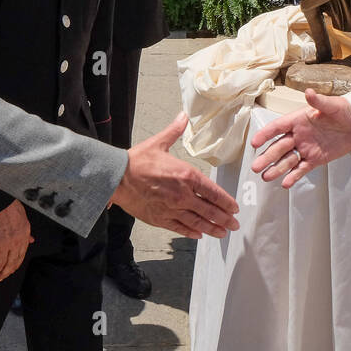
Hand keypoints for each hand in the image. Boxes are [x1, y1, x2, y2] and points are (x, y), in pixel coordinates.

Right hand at [0, 199, 33, 281]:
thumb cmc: (8, 205)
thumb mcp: (23, 216)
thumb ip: (26, 231)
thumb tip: (31, 241)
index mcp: (24, 235)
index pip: (21, 256)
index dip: (14, 266)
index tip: (9, 270)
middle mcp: (15, 242)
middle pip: (10, 264)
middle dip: (4, 273)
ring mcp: (2, 244)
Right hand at [110, 112, 239, 238]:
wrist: (116, 178)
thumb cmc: (137, 161)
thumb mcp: (159, 143)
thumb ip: (175, 131)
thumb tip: (183, 116)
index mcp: (186, 175)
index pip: (213, 192)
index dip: (226, 201)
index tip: (234, 207)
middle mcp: (182, 195)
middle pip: (209, 210)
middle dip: (224, 218)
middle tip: (234, 224)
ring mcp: (172, 209)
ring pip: (197, 222)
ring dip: (213, 228)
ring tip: (222, 233)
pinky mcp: (160, 219)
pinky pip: (180, 228)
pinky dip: (191, 232)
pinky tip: (199, 235)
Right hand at [250, 89, 350, 187]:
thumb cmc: (343, 111)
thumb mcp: (332, 105)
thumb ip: (319, 101)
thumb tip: (309, 92)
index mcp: (298, 120)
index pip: (277, 127)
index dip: (265, 134)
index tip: (255, 142)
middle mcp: (298, 135)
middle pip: (279, 147)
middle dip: (267, 157)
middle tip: (255, 166)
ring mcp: (305, 148)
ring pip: (287, 160)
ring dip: (276, 168)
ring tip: (266, 177)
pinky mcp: (315, 159)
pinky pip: (301, 169)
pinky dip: (293, 176)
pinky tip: (285, 183)